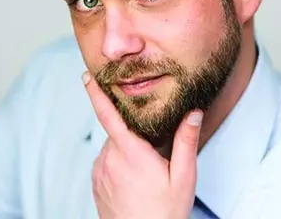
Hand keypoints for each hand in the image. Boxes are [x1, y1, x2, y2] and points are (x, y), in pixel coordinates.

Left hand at [83, 71, 202, 218]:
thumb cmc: (164, 213)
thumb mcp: (183, 177)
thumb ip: (186, 141)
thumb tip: (193, 112)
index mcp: (130, 152)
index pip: (108, 114)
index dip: (96, 93)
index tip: (87, 76)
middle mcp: (110, 158)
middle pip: (117, 130)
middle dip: (132, 132)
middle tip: (151, 152)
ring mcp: (100, 171)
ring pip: (113, 145)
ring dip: (126, 148)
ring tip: (144, 172)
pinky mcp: (96, 181)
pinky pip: (106, 159)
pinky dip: (118, 160)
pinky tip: (133, 179)